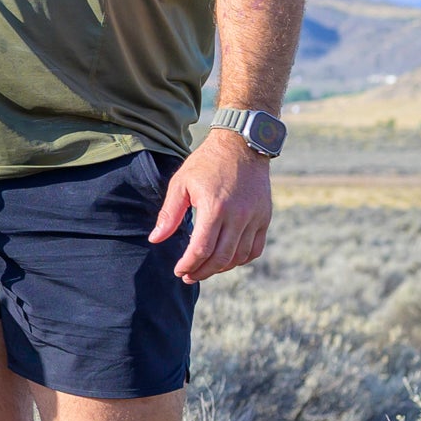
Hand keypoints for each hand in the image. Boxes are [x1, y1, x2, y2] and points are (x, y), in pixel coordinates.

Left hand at [152, 130, 273, 282]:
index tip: (179, 271)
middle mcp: (238, 215)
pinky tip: (226, 260)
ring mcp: (254, 217)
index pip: (201, 248)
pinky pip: (255, 249)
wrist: (241, 145)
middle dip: (202, 272)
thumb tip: (155, 239)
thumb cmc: (206, 163)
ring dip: (221, 268)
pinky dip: (241, 259)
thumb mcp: (181, 183)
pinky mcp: (264, 217)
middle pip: (221, 258)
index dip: (188, 264)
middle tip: (189, 276)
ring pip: (239, 256)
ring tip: (205, 269)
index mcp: (215, 206)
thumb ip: (169, 214)